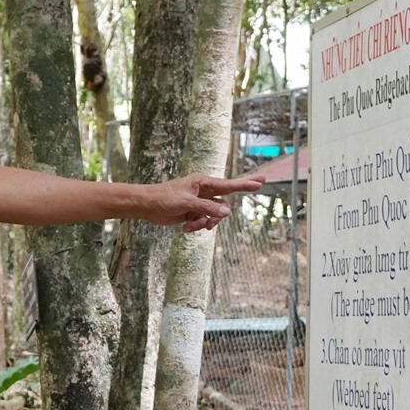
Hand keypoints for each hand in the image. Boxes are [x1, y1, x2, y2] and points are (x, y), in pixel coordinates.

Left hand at [147, 173, 264, 231]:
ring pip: (214, 216)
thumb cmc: (164, 198)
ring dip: (204, 223)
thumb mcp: (187, 203)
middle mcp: (204, 191)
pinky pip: (204, 222)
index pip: (229, 185)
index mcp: (203, 182)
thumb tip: (227, 211)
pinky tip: (185, 227)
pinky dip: (197, 226)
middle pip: (223, 204)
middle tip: (208, 221)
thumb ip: (207, 208)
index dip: (246, 184)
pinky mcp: (193, 213)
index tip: (262, 181)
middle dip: (216, 215)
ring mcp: (199, 203)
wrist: (147, 206)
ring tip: (191, 224)